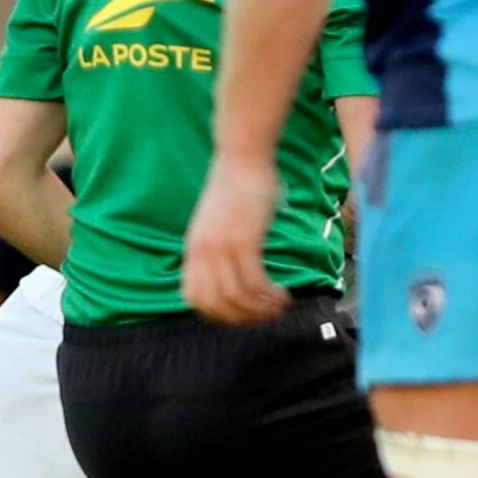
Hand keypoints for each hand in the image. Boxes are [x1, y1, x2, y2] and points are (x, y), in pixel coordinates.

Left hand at [179, 161, 285, 323]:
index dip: (216, 314)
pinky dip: (269, 295)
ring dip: (260, 309)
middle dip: (242, 317)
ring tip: (280, 305)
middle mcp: (203, 253)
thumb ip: (221, 245)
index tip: (241, 314)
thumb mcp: (218, 222)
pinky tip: (284, 294)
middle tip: (265, 316)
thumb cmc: (238, 187)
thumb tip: (237, 266)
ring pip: (236, 297)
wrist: (241, 159)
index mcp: (193, 249)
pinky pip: (254, 282)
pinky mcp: (243, 241)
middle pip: (215, 303)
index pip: (194, 297)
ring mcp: (221, 248)